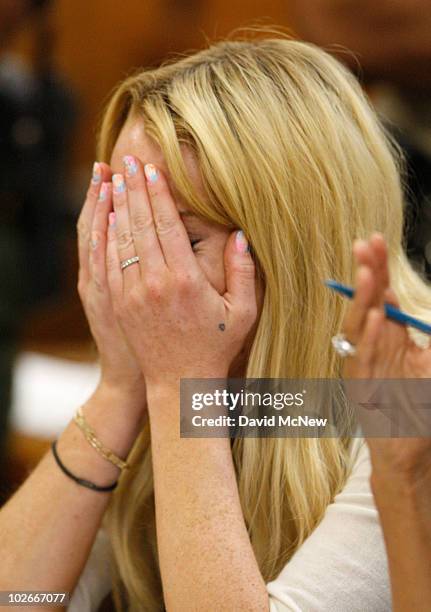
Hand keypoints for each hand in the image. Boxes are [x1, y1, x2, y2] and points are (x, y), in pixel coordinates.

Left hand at [106, 157, 256, 390]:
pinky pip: (109, 262)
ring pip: (121, 239)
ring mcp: (132, 293)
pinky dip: (107, 236)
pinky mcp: (120, 303)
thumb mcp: (243, 311)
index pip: (168, 225)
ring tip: (114, 181)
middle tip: (127, 161)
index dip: (158, 193)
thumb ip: (244, 270)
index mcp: (185, 280)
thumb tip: (240, 233)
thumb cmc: (216, 346)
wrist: (180, 383)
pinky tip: (107, 218)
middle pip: (140, 224)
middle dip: (134, 189)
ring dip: (117, 207)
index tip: (152, 169)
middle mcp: (155, 282)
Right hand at [341, 233, 430, 481]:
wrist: (412, 450)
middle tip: (365, 246)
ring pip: (359, 329)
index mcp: (389, 337)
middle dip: (366, 274)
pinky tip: (376, 318)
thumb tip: (421, 309)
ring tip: (368, 274)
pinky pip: (363, 361)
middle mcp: (373, 347)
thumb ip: (429, 333)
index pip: (380, 295)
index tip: (375, 240)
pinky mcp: (363, 391)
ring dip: (364, 301)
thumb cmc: (420, 407)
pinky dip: (369, 339)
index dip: (378, 268)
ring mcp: (364, 367)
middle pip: (366, 305)